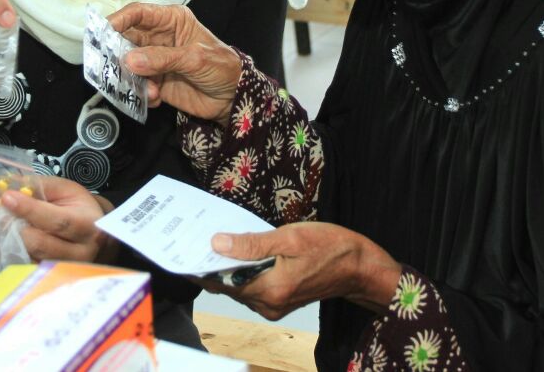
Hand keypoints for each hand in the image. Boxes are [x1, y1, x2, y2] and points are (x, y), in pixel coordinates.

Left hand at [0, 177, 117, 262]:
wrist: (95, 237)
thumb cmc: (79, 210)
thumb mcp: (67, 190)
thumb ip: (40, 185)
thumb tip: (8, 184)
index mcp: (88, 227)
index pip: (56, 220)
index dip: (29, 209)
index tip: (6, 196)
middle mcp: (78, 253)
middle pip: (38, 243)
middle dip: (10, 223)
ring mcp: (62, 270)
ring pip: (26, 256)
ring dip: (2, 235)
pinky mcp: (47, 277)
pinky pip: (20, 265)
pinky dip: (4, 248)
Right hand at [109, 3, 241, 126]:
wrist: (233, 99)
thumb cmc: (222, 67)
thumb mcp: (195, 58)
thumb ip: (162, 58)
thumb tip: (129, 60)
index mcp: (171, 20)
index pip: (138, 14)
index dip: (119, 19)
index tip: (103, 32)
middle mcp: (158, 38)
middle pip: (126, 39)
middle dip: (117, 53)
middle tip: (110, 66)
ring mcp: (154, 61)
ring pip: (128, 65)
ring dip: (131, 78)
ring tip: (148, 90)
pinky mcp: (154, 82)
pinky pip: (136, 85)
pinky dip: (141, 93)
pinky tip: (156, 98)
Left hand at [198, 223, 401, 319]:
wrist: (359, 267)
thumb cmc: (330, 247)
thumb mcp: (290, 237)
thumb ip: (252, 243)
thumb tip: (218, 243)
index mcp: (270, 290)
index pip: (222, 281)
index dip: (202, 265)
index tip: (185, 248)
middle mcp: (268, 304)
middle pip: (228, 285)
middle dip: (212, 263)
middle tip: (196, 238)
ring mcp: (273, 306)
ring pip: (238, 286)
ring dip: (227, 267)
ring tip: (214, 241)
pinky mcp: (279, 302)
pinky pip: (251, 287)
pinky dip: (242, 272)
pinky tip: (238, 252)